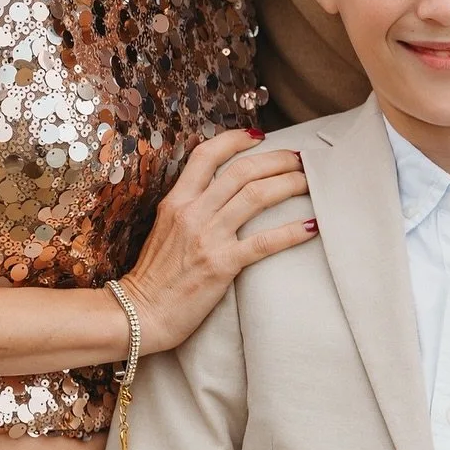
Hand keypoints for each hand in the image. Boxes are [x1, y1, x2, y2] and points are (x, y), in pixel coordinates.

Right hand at [121, 131, 314, 352]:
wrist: (138, 314)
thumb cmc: (155, 277)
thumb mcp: (164, 230)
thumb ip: (189, 208)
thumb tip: (219, 193)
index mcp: (176, 202)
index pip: (206, 155)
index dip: (235, 140)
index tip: (259, 136)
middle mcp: (192, 213)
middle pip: (241, 171)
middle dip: (276, 159)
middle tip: (300, 158)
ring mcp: (207, 237)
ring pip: (256, 196)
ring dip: (289, 184)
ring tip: (309, 181)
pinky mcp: (221, 265)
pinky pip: (264, 242)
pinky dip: (291, 231)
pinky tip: (311, 226)